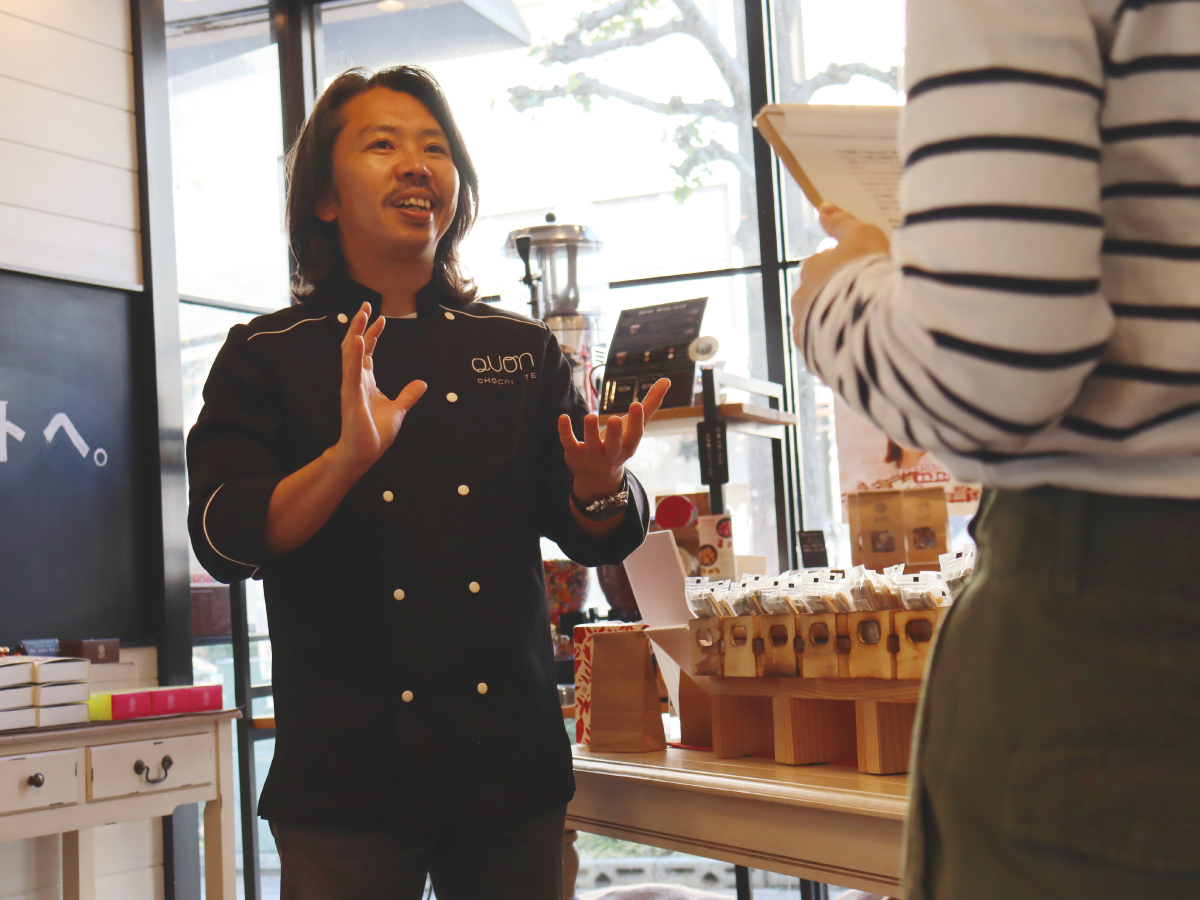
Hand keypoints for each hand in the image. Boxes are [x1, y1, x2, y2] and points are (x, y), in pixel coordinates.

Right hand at [334, 303, 426, 473]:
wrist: (365, 452)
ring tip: (360, 315)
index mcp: (365, 381)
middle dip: (360, 325)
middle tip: (365, 305)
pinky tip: (358, 340)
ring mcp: (352, 386)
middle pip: (356, 346)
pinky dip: (355, 355)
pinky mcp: (351, 396)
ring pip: (351, 354)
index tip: (381, 318)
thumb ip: (408, 395)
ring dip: (355, 333)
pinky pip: (352, 372)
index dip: (373, 334)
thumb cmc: (375, 432)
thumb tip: (422, 383)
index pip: (368, 351)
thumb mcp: (398, 409)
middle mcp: (356, 379)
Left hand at [558, 378, 670, 501]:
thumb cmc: (620, 444)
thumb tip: (667, 380)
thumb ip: (650, 404)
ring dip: (590, 431)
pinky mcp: (574, 455)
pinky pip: (569, 443)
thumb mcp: (634, 428)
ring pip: (591, 444)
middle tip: (615, 419)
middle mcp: (611, 454)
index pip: (635, 435)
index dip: (636, 421)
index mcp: (628, 446)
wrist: (597, 478)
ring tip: (590, 416)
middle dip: (615, 433)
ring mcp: (592, 456)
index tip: (636, 404)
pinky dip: (565, 431)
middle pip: (614, 445)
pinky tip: (563, 417)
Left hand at [791, 204, 889, 345]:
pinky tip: (857, 349)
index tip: (866, 276)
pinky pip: (825, 352)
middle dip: (839, 298)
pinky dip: (838, 349)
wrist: (871, 325)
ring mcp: (806, 330)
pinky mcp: (814, 358)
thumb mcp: (863, 236)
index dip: (848, 269)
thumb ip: (842, 222)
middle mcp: (802, 298)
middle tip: (868, 303)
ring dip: (838, 325)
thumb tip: (823, 206)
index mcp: (812, 268)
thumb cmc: (869, 274)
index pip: (825, 265)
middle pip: (821, 295)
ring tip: (866, 329)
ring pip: (821, 325)